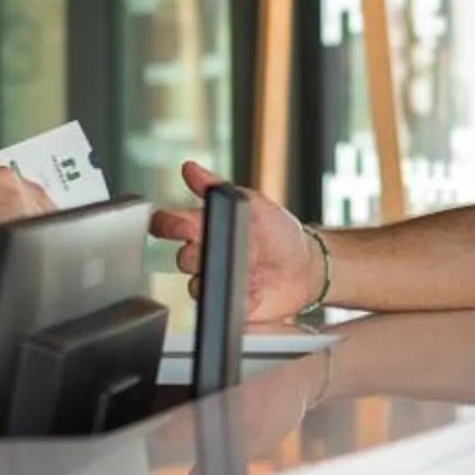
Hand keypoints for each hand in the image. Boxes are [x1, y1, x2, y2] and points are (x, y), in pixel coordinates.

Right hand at [150, 160, 322, 329]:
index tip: (181, 226)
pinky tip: (254, 290)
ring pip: (196, 286)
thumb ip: (219, 187)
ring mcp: (218, 281)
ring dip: (214, 278)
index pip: (170, 225)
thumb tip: (190, 168)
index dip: (167, 225)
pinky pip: (223, 306)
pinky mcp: (232, 305)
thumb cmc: (279, 232)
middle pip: (181, 258)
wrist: (307, 266)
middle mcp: (207, 255)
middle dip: (196, 253)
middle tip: (219, 246)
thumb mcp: (252, 202)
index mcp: (206, 227)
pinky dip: (238, 300)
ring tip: (242, 270)